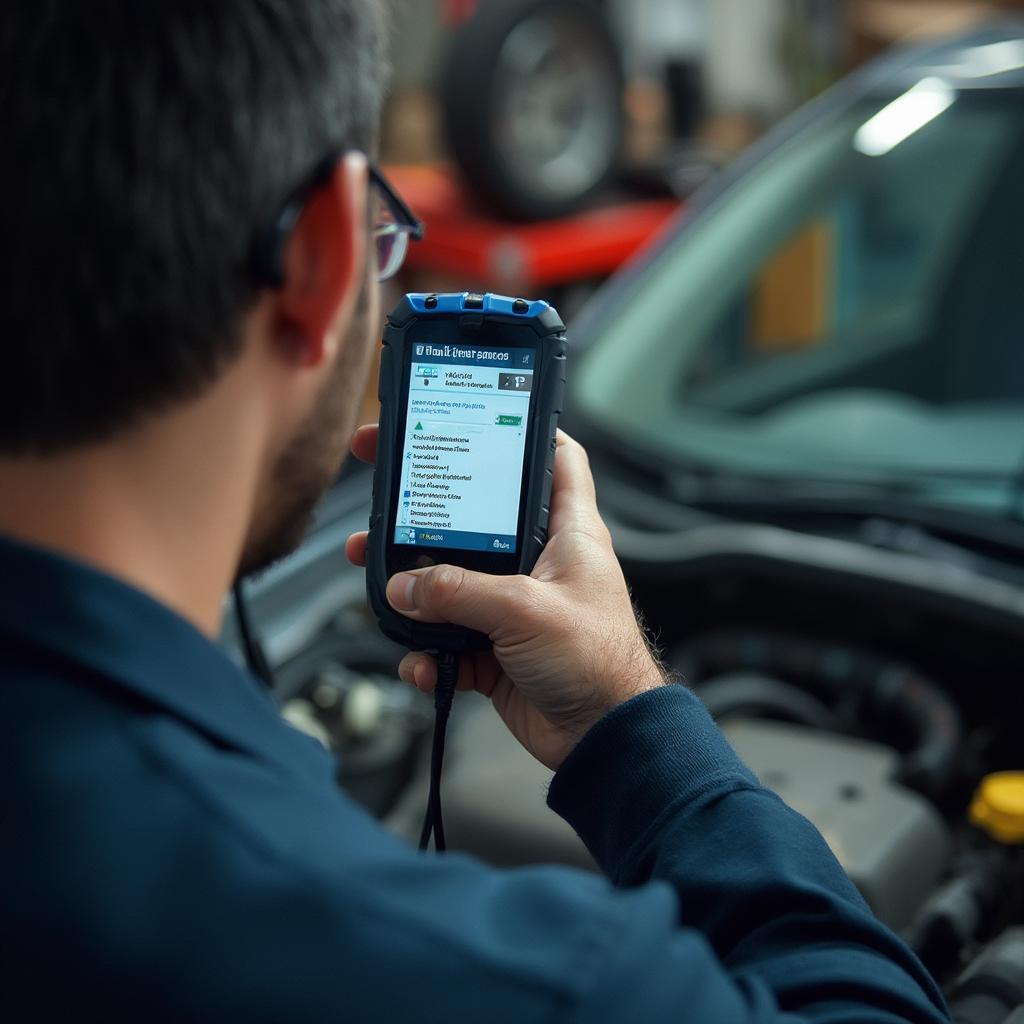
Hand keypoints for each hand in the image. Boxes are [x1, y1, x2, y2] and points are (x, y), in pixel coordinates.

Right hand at [346, 426, 666, 769]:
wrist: (603, 738)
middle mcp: (540, 563)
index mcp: (567, 533)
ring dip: (414, 590)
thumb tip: (405, 585)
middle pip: (477, 521)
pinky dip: (429, 653)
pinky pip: (449, 642)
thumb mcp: (524, 610)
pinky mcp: (497, 650)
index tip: (480, 416)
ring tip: (378, 582)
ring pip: (452, 584)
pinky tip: (423, 664)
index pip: (556, 459)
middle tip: (387, 488)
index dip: (523, 432)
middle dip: (431, 512)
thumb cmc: (598, 661)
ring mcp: (515, 607)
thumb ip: (458, 593)